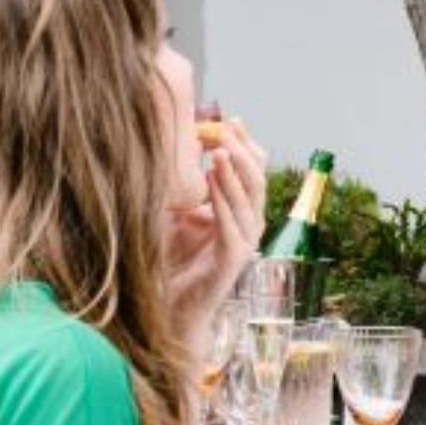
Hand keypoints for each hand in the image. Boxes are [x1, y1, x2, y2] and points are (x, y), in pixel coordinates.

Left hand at [164, 120, 267, 351]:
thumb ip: (186, 183)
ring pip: (250, 199)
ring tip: (219, 147)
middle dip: (242, 151)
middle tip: (225, 128)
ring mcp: (244, 242)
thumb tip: (179, 143)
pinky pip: (233, 223)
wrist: (168, 305)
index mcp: (239, 211)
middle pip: (257, 179)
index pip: (253, 171)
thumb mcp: (177, 209)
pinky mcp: (233, 258)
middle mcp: (247, 224)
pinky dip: (224, 199)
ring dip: (235, 171)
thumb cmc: (170, 258)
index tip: (230, 120)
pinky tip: (212, 180)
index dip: (246, 145)